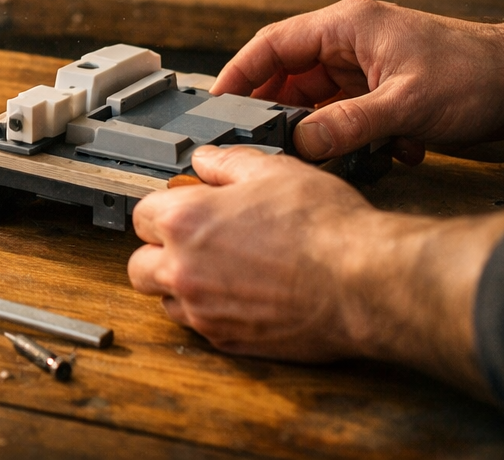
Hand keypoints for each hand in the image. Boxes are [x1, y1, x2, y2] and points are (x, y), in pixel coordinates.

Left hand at [129, 146, 377, 361]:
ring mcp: (204, 311)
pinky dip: (210, 314)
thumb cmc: (324, 227)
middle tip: (190, 243)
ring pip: (166, 301)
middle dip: (158, 252)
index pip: (140, 216)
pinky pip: (200, 328)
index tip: (182, 209)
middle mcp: (184, 270)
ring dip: (180, 286)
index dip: (164, 209)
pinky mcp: (230, 342)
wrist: (364, 282)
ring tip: (216, 271)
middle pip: (139, 265)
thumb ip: (228, 163)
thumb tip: (206, 161)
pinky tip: (240, 297)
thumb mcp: (274, 171)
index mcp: (185, 223)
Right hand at [211, 0, 503, 160]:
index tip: (216, 103)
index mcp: (346, 26)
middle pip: (289, 76)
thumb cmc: (478, 74)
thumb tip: (301, 144)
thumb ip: (347, 124)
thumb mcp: (406, 103)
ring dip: (321, 132)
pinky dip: (353, 141)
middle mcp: (351, 45)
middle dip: (277, 111)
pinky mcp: (384, 96)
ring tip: (323, 156)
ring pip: (317, 102)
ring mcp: (367, 71)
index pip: (272, 44)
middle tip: (260, 142)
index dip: (239, 72)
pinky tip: (382, 155)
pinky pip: (346, 119)